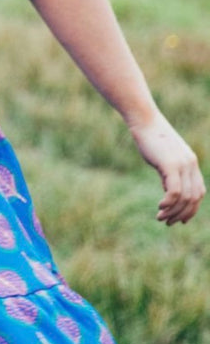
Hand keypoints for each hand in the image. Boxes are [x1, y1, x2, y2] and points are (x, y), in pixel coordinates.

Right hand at [126, 109, 205, 225]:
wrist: (145, 121)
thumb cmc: (150, 138)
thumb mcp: (163, 159)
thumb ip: (170, 174)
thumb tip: (169, 192)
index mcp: (191, 163)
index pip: (199, 192)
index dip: (192, 209)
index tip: (180, 220)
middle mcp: (191, 165)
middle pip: (194, 198)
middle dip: (182, 214)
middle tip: (168, 222)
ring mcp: (182, 164)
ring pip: (185, 197)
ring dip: (173, 212)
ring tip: (161, 218)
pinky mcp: (171, 165)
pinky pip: (175, 191)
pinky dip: (169, 203)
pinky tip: (160, 207)